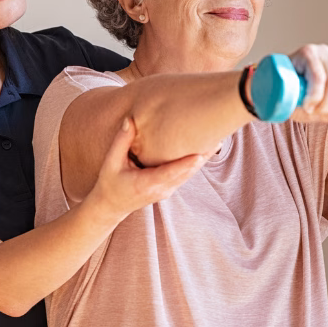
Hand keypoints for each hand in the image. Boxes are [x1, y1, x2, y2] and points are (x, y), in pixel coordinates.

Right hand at [86, 118, 206, 221]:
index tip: (201, 152)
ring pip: (189, 174)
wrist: (111, 207)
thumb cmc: (110, 183)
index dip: (188, 163)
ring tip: (216, 138)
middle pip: (187, 172)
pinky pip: (185, 174)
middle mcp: (162, 189)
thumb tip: (131, 120)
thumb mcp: (110, 162)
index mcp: (147, 183)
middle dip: (202, 155)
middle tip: (218, 136)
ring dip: (202, 158)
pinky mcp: (170, 188)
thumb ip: (121, 141)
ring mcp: (167, 190)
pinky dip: (195, 162)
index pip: (172, 172)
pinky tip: (205, 148)